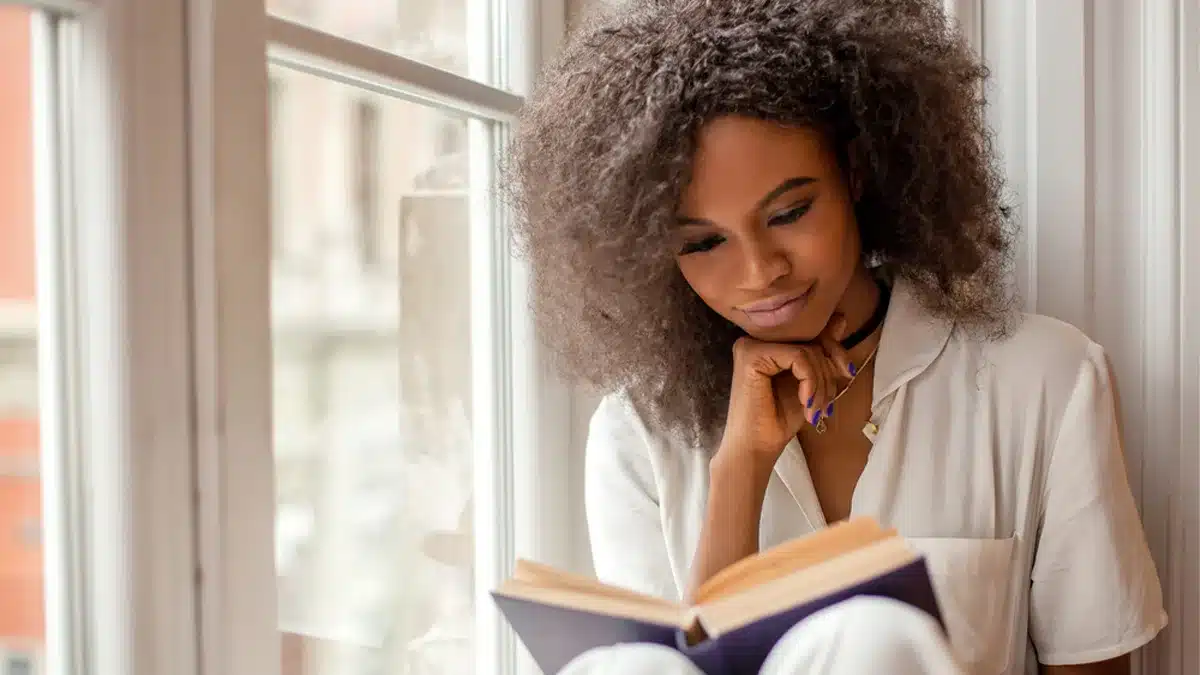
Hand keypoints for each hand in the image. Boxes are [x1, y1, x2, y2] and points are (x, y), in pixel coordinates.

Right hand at [717, 317, 852, 468]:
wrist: (755, 449)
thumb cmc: (779, 420)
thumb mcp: (810, 382)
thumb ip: (821, 353)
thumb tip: (840, 319)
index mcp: (768, 343)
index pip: (811, 334)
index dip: (835, 352)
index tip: (847, 374)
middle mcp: (756, 339)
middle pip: (811, 341)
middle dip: (829, 374)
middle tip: (826, 406)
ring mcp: (751, 345)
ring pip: (807, 350)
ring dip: (821, 385)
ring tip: (816, 411)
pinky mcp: (751, 355)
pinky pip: (798, 357)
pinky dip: (810, 382)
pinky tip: (806, 403)